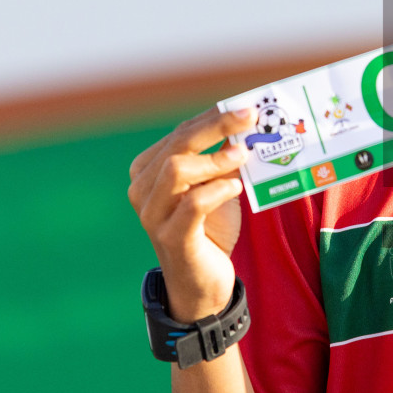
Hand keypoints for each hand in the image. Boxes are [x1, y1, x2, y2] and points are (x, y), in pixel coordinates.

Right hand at [128, 107, 255, 321]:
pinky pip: (192, 204)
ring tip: (243, 156)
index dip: (212, 117)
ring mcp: (152, 215)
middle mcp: (142, 190)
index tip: (245, 108)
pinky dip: (217, 189)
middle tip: (249, 118)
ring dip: (215, 159)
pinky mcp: (171, 238)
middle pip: (178, 145)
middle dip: (216, 126)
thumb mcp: (216, 188)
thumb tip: (247, 128)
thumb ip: (222, 161)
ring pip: (176, 169)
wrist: (201, 284)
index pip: (180, 133)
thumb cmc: (209, 229)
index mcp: (148, 171)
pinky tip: (236, 186)